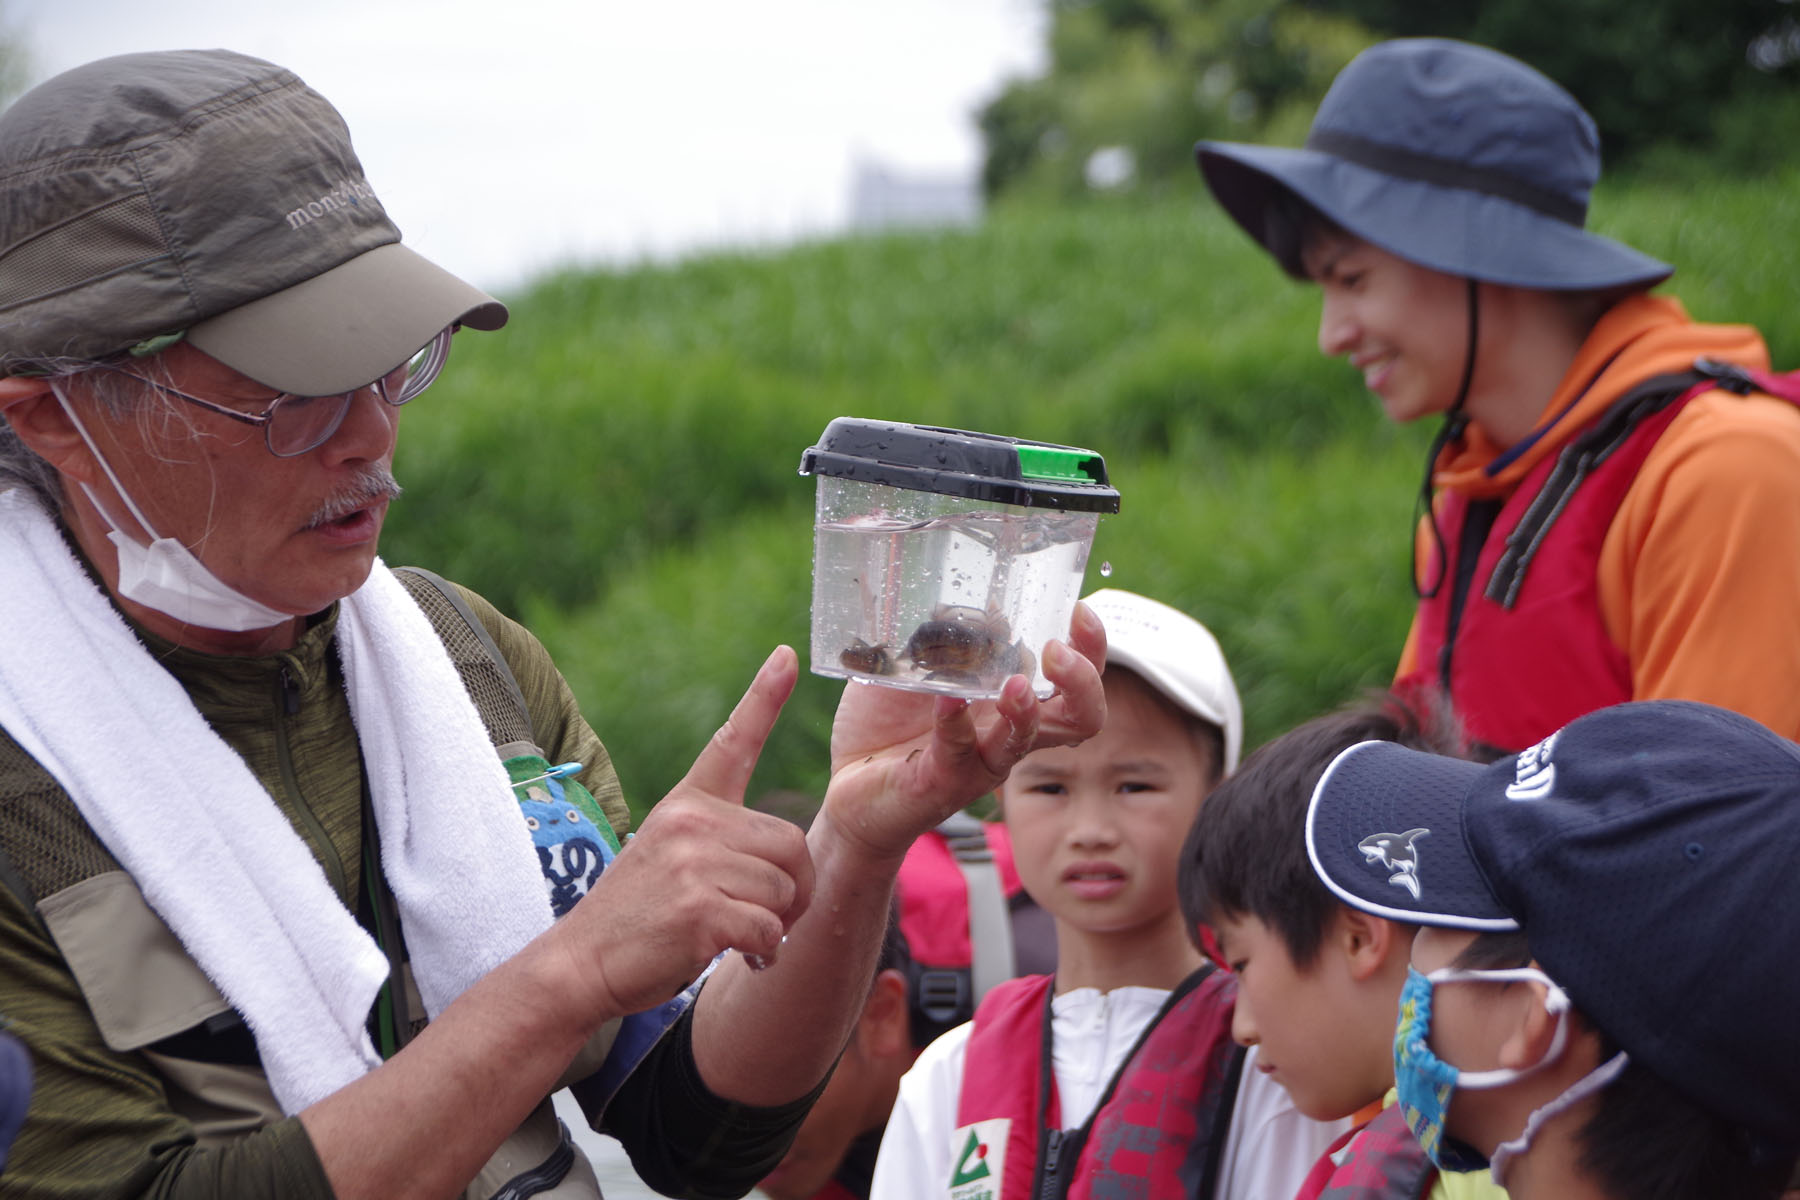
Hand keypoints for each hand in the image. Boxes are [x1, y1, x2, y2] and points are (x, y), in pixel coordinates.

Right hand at [552, 647, 812, 1016]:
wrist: (581, 964)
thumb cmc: (637, 917)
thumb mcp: (670, 856)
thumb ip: (720, 842)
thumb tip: (788, 865)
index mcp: (688, 803)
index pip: (733, 741)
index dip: (764, 696)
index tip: (786, 653)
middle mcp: (693, 822)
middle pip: (791, 843)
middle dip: (794, 888)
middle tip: (770, 916)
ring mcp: (696, 864)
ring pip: (785, 890)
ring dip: (776, 923)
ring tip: (740, 936)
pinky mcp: (701, 909)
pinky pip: (769, 929)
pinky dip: (763, 950)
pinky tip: (736, 954)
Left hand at [820, 603, 1106, 860]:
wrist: (847, 781)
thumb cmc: (888, 721)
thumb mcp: (914, 664)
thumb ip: (943, 637)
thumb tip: (976, 607)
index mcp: (1009, 701)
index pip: (1075, 680)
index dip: (1091, 648)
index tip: (1078, 610)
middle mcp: (1006, 733)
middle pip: (1080, 718)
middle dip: (1083, 681)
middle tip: (1058, 651)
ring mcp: (977, 760)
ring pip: (1025, 742)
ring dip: (1026, 710)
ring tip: (1015, 684)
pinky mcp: (941, 781)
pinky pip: (957, 752)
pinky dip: (954, 723)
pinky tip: (945, 701)